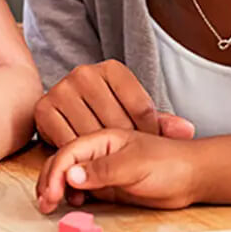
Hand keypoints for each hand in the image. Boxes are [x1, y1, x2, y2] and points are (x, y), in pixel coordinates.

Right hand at [34, 60, 194, 146]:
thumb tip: (187, 130)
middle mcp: (84, 73)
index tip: (147, 146)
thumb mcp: (134, 114)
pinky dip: (80, 156)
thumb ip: (161, 123)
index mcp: (112, 68)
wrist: (64, 108)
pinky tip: (89, 162)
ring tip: (110, 163)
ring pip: (91, 134)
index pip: (141, 108)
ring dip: (102, 154)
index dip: (149, 133)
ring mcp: (61, 89)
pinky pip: (67, 141)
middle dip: (125, 146)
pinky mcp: (43, 109)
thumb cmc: (105, 113)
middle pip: (116, 122)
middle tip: (127, 159)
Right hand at [36, 129, 201, 212]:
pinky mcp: (104, 182)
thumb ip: (103, 170)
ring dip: (56, 188)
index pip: (69, 150)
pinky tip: (74, 203)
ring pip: (66, 174)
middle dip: (50, 180)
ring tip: (53, 205)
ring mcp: (100, 166)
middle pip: (62, 160)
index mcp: (104, 136)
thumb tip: (70, 175)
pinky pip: (79, 187)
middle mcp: (98, 149)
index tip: (53, 192)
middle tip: (47, 203)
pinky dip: (69, 195)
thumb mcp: (136, 166)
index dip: (56, 171)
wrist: (190, 177)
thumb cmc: (169, 163)